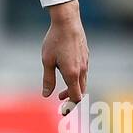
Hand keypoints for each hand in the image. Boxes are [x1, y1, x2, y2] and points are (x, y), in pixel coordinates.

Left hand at [41, 0, 88, 114]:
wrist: (68, 21)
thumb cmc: (55, 40)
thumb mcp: (47, 61)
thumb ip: (48, 79)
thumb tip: (46, 95)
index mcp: (72, 74)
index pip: (75, 97)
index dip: (69, 106)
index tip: (62, 110)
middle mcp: (82, 70)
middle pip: (81, 91)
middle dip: (71, 99)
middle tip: (60, 101)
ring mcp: (85, 63)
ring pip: (82, 82)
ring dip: (73, 88)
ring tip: (60, 90)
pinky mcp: (86, 56)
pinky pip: (83, 72)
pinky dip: (76, 79)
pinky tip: (65, 72)